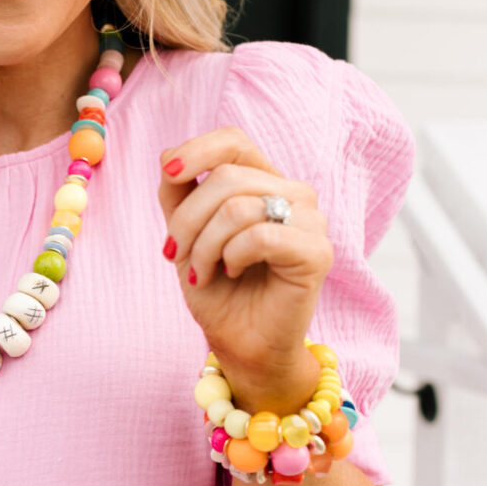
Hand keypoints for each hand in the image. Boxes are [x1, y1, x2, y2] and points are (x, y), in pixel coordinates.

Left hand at [157, 127, 331, 412]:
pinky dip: (231, 257)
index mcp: (265, 182)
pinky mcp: (318, 252)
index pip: (234, 141)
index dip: (197, 150)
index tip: (168, 174)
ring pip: (239, 207)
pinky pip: (260, 235)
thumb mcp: (186, 235)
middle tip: (176, 255)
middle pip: (227, 177)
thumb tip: (168, 155)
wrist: (239, 344)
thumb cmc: (217, 290)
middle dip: (187, 219)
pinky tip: (231, 273)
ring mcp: (311, 221)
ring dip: (205, 246)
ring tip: (202, 272)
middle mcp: (293, 194)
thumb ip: (178, 194)